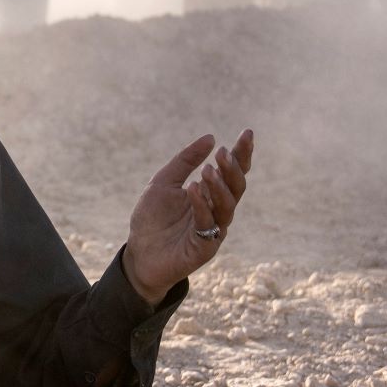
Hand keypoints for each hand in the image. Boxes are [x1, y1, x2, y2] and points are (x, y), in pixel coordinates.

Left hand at [122, 129, 251, 305]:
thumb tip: (211, 138)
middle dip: (233, 169)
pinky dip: (202, 205)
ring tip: (207, 170)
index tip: (247, 133)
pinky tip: (193, 189)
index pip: (232, 171)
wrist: (138, 253)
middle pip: (236, 187)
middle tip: (223, 153)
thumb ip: (185, 161)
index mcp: (211, 193)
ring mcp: (214, 229)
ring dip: (220, 186)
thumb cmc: (152, 218)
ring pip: (228, 206)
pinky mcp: (204, 247)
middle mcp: (217, 210)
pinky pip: (208, 224)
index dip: (242, 154)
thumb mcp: (164, 182)